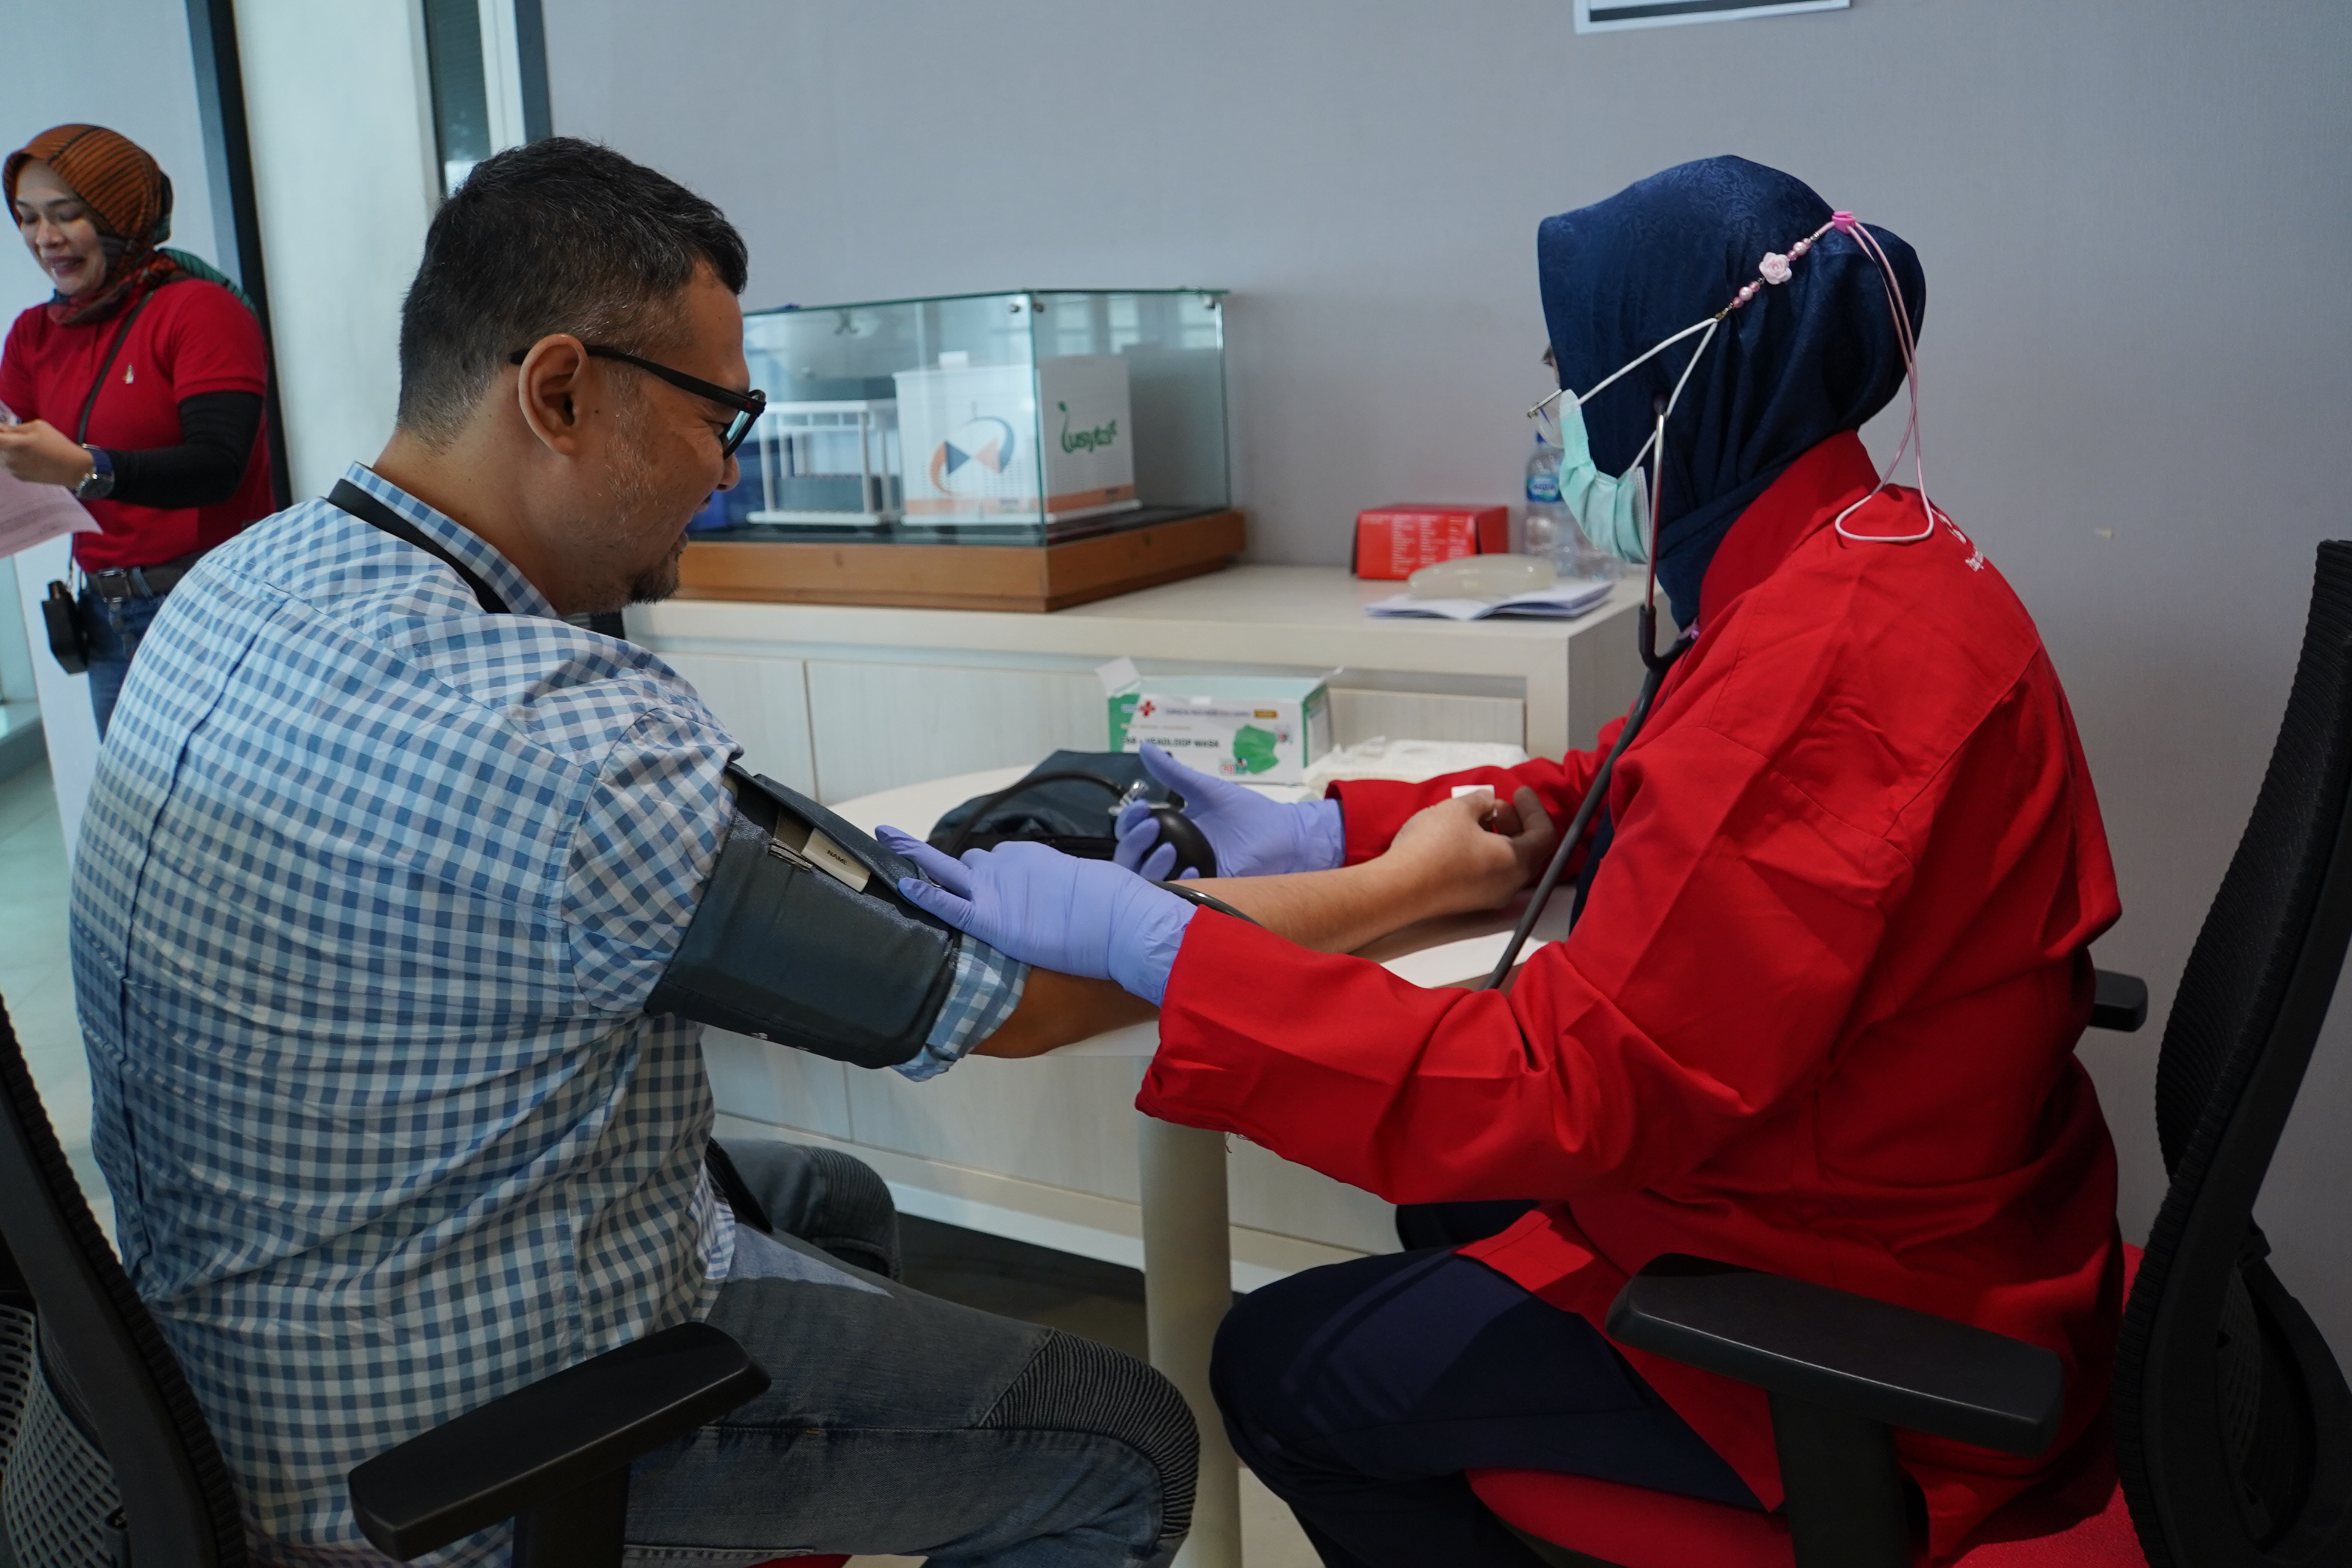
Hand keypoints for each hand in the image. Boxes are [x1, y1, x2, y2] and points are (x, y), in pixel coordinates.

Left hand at [0, 420, 94, 487]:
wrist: (73, 469)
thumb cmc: (58, 444)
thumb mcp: (39, 427)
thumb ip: (15, 427)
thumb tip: (2, 429)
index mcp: (13, 444)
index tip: (4, 431)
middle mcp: (8, 459)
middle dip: (4, 441)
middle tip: (20, 438)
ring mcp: (12, 470)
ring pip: (1, 456)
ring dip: (7, 450)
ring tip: (26, 449)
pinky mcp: (18, 477)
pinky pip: (8, 464)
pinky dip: (14, 459)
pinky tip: (29, 458)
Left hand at [880, 827, 1197, 1003]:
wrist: (1124, 922)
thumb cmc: (1117, 905)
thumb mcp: (1089, 883)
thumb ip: (1066, 886)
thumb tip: (1072, 891)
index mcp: (1032, 855)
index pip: (998, 861)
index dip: (992, 874)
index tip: (991, 884)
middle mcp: (1008, 865)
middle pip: (969, 863)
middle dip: (962, 873)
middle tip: (937, 870)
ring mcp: (995, 890)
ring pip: (947, 870)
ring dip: (924, 866)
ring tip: (889, 848)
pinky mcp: (989, 918)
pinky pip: (946, 903)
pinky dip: (922, 894)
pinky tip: (902, 885)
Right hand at [1112, 742, 1343, 879]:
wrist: (1283, 835)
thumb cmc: (1247, 813)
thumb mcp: (1207, 789)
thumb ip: (1174, 773)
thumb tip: (1144, 746)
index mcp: (1168, 832)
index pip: (1131, 832)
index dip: (1129, 821)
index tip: (1143, 807)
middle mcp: (1169, 857)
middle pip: (1130, 858)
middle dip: (1133, 842)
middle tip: (1151, 825)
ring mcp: (1184, 877)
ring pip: (1147, 881)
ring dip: (1151, 864)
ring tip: (1170, 848)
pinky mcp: (1204, 893)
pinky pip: (1178, 896)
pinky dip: (1179, 883)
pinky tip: (1191, 870)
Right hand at [1382, 787, 1556, 913]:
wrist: (1398, 888)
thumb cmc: (1433, 846)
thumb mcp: (1459, 809)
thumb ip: (1481, 801)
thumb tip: (1487, 802)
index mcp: (1517, 862)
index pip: (1544, 834)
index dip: (1534, 808)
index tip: (1519, 791)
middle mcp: (1510, 885)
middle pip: (1528, 850)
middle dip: (1515, 822)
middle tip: (1495, 804)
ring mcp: (1490, 897)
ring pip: (1507, 862)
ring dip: (1498, 836)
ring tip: (1475, 817)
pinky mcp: (1469, 901)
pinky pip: (1489, 873)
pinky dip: (1485, 851)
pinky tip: (1462, 837)